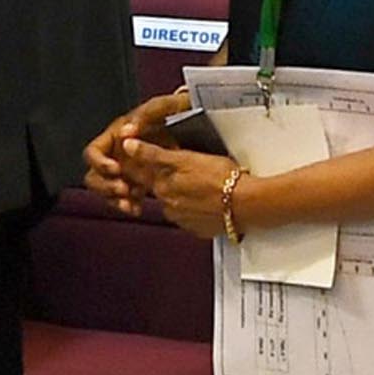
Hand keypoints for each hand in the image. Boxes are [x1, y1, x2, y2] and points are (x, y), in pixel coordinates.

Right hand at [84, 92, 193, 212]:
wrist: (195, 124)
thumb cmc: (177, 111)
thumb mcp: (164, 106)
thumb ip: (146, 114)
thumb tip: (126, 131)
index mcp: (116, 136)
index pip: (93, 153)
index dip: (99, 163)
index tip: (115, 169)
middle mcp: (117, 154)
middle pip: (95, 176)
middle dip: (105, 186)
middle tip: (123, 189)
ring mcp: (127, 170)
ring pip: (108, 190)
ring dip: (115, 199)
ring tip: (130, 204)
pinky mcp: (138, 182)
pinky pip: (125, 199)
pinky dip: (130, 205)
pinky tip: (139, 208)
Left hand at [117, 137, 243, 240]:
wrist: (245, 204)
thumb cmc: (221, 178)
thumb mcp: (184, 158)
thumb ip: (152, 154)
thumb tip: (128, 145)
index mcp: (162, 186)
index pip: (142, 174)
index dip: (147, 165)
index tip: (156, 160)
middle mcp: (168, 205)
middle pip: (161, 188)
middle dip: (170, 179)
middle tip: (192, 170)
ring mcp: (182, 219)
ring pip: (176, 202)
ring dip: (184, 194)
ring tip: (204, 186)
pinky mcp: (197, 228)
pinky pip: (191, 216)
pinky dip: (196, 208)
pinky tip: (209, 200)